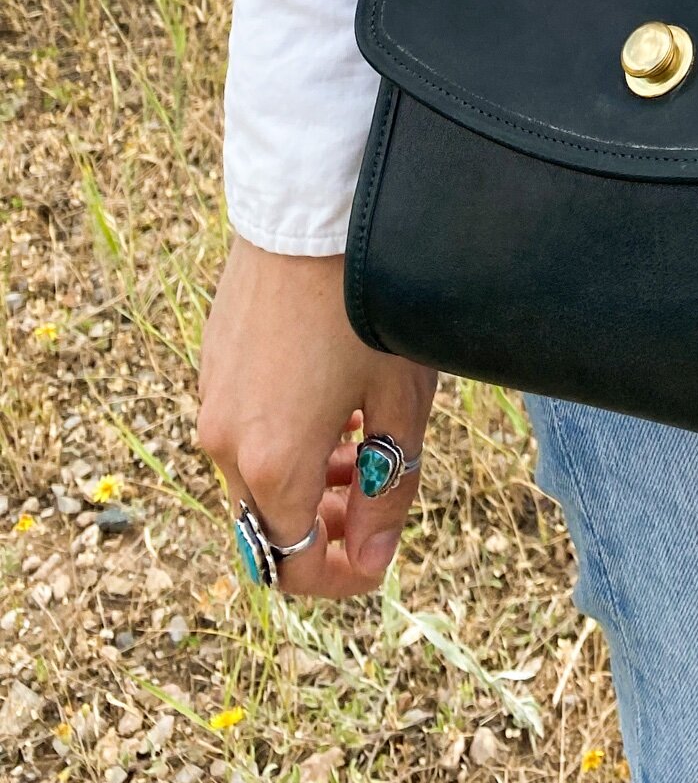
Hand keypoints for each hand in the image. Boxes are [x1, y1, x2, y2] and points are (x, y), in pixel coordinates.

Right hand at [197, 236, 436, 597]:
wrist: (312, 206)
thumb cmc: (368, 298)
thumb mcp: (399, 398)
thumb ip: (388, 485)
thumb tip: (374, 551)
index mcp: (271, 462)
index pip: (292, 566)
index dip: (342, 576)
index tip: (382, 554)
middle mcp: (225, 440)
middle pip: (267, 523)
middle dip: (323, 529)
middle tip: (375, 500)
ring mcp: (212, 396)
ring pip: (253, 475)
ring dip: (305, 482)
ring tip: (360, 446)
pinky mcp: (214, 360)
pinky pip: (243, 426)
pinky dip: (284, 438)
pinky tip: (332, 399)